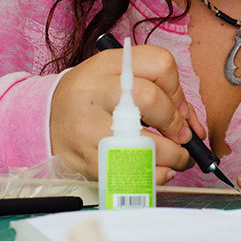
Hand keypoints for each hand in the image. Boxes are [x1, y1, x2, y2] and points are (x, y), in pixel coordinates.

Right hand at [49, 43, 207, 183]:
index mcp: (109, 65)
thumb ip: (161, 93)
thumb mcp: (119, 77)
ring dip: (173, 156)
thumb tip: (195, 128)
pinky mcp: (89, 159)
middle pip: (150, 99)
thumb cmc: (92, 97)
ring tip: (177, 157)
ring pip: (145, 142)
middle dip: (175, 123)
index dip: (178, 90)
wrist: (45, 118)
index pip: (160, 64)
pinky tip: (158, 170)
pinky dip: (155, 176)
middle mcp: (97, 91)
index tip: (179, 108)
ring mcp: (90, 127)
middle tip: (181, 136)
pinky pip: (132, 171)